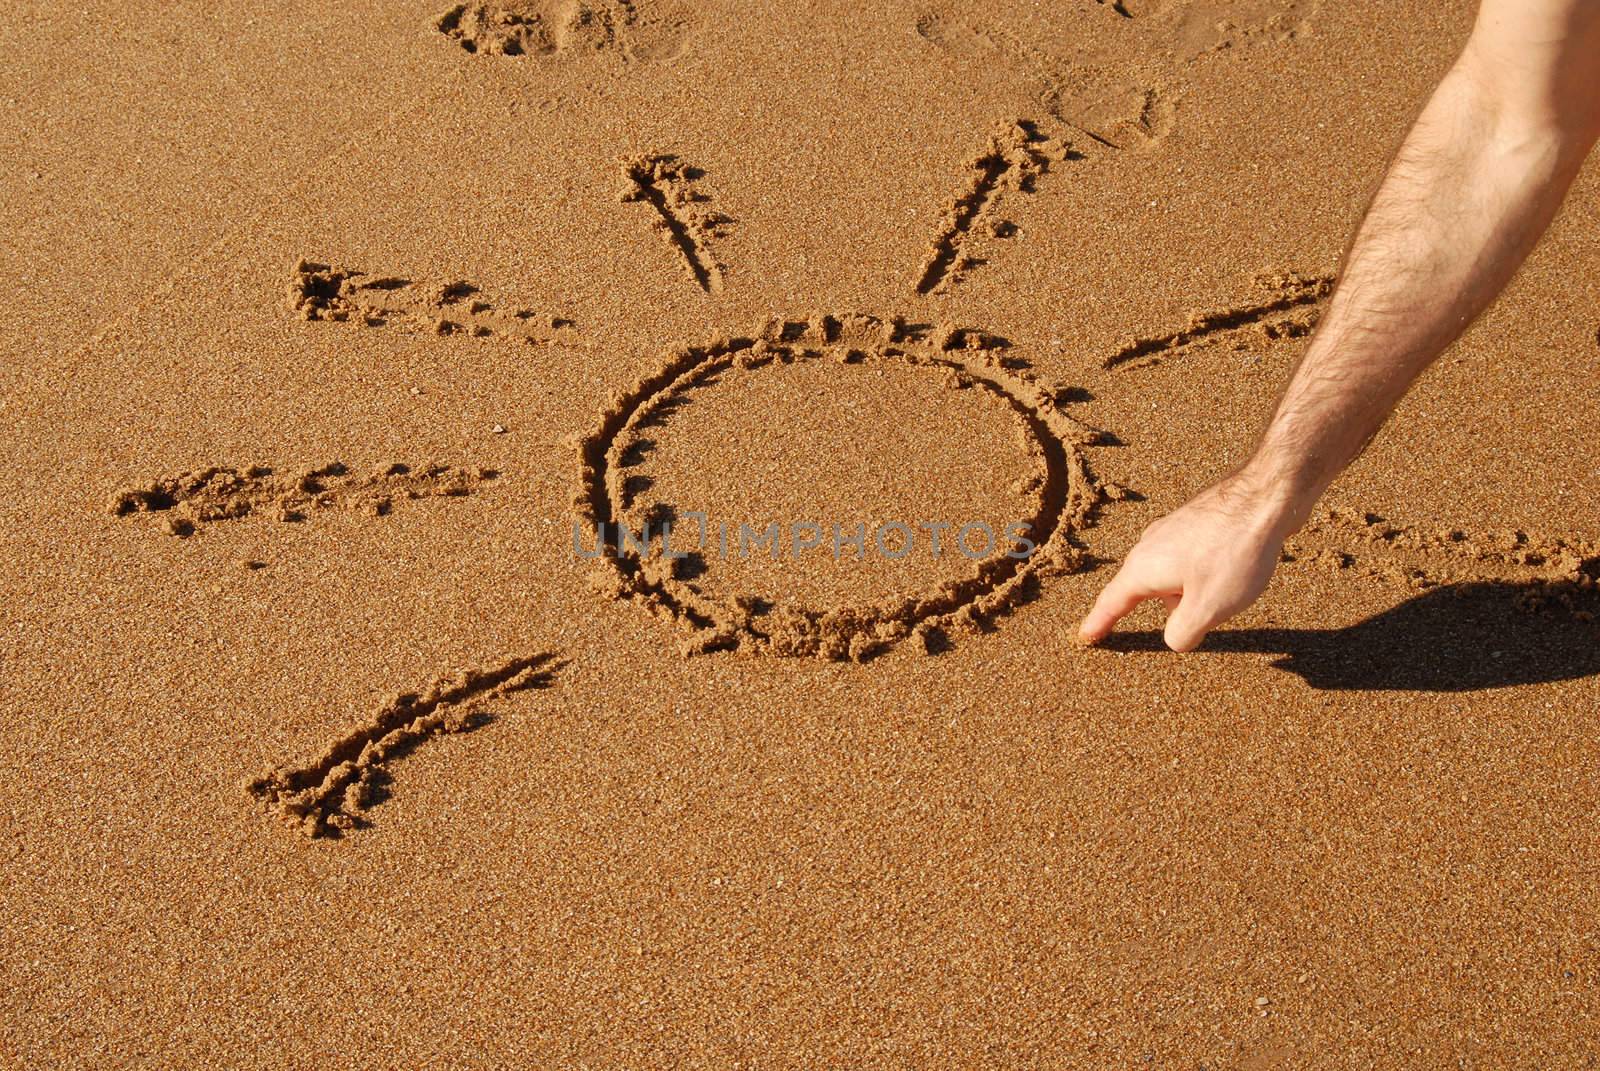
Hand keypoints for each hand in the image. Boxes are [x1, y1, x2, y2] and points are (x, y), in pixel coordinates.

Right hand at [1077, 473, 1303, 651]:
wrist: (1266, 495)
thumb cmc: (1234, 552)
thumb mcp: (1208, 607)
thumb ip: (1182, 633)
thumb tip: (1174, 637)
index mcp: (1143, 569)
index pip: (1112, 603)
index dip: (1098, 623)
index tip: (1085, 636)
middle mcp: (1150, 545)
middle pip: (1147, 589)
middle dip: (1169, 608)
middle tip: (1193, 622)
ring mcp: (1173, 530)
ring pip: (1173, 574)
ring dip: (1192, 590)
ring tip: (1231, 592)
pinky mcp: (1197, 522)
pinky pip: (1191, 558)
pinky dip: (1205, 573)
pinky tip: (1234, 571)